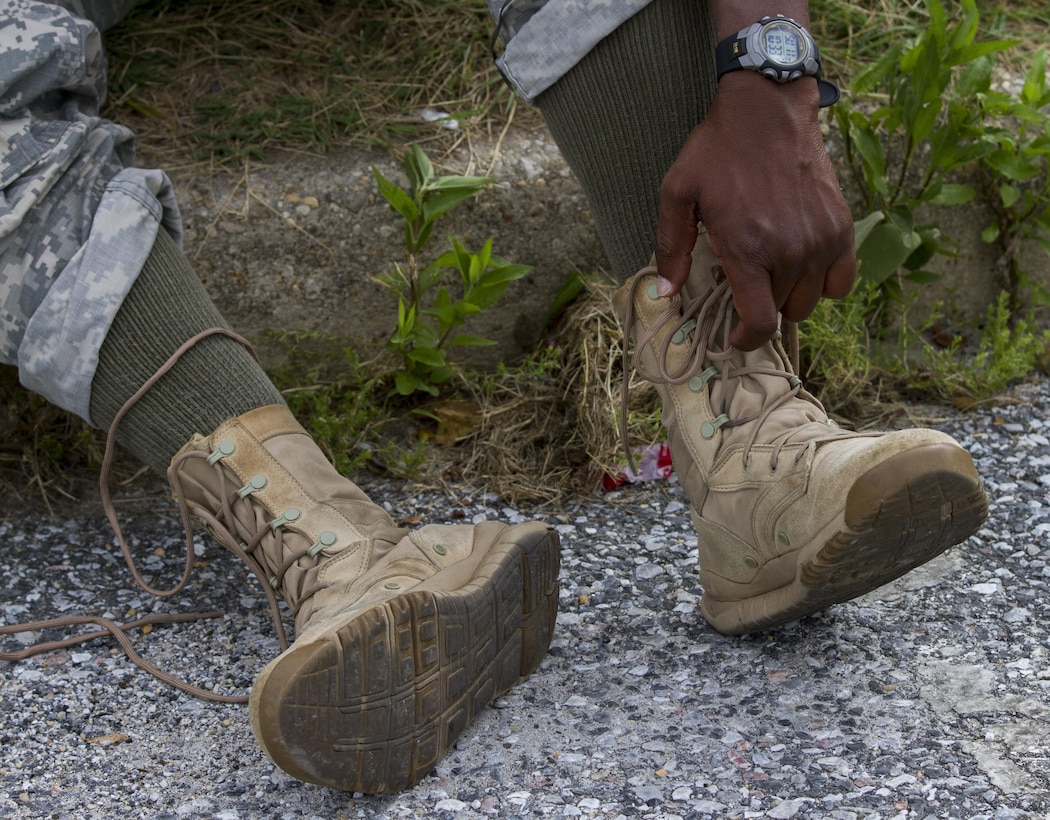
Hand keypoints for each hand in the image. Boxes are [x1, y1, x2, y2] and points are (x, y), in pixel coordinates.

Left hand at [654, 72, 855, 349]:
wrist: (767, 110)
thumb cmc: (717, 151)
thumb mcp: (677, 194)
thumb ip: (669, 247)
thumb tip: (665, 292)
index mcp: (748, 251)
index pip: (758, 323)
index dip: (745, 339)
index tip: (734, 335)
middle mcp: (789, 252)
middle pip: (783, 312)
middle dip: (762, 307)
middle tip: (746, 284)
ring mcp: (821, 240)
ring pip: (811, 301)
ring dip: (790, 297)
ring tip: (771, 272)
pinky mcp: (841, 227)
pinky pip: (842, 281)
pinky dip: (825, 283)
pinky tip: (804, 268)